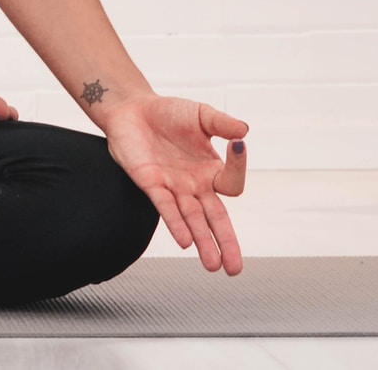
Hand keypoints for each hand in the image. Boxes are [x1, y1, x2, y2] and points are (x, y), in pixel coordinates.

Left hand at [101, 94, 248, 274]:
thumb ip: (222, 123)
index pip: (231, 182)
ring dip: (202, 242)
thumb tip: (244, 131)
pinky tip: (185, 241)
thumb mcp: (201, 115)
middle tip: (235, 268)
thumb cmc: (168, 113)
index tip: (237, 146)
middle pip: (214, 219)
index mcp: (210, 170)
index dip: (238, 166)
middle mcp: (194, 185)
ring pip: (192, 220)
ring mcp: (173, 187)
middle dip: (225, 243)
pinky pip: (165, 207)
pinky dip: (175, 223)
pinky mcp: (150, 184)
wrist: (132, 108)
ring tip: (213, 265)